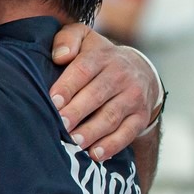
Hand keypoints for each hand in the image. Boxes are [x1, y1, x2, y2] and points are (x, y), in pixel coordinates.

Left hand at [49, 25, 159, 159]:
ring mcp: (133, 97)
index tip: (53, 101)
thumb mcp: (84, 39)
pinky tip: (95, 154)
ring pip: (111, 116)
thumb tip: (60, 56)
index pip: (84, 69)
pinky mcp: (140, 117)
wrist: (140, 71)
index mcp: (102, 56)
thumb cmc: (98, 58)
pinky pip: (127, 133)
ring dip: (92, 132)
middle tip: (60, 125)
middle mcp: (120, 75)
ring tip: (74, 143)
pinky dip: (111, 145)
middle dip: (78, 111)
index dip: (68, 86)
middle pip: (97, 95)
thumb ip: (68, 39)